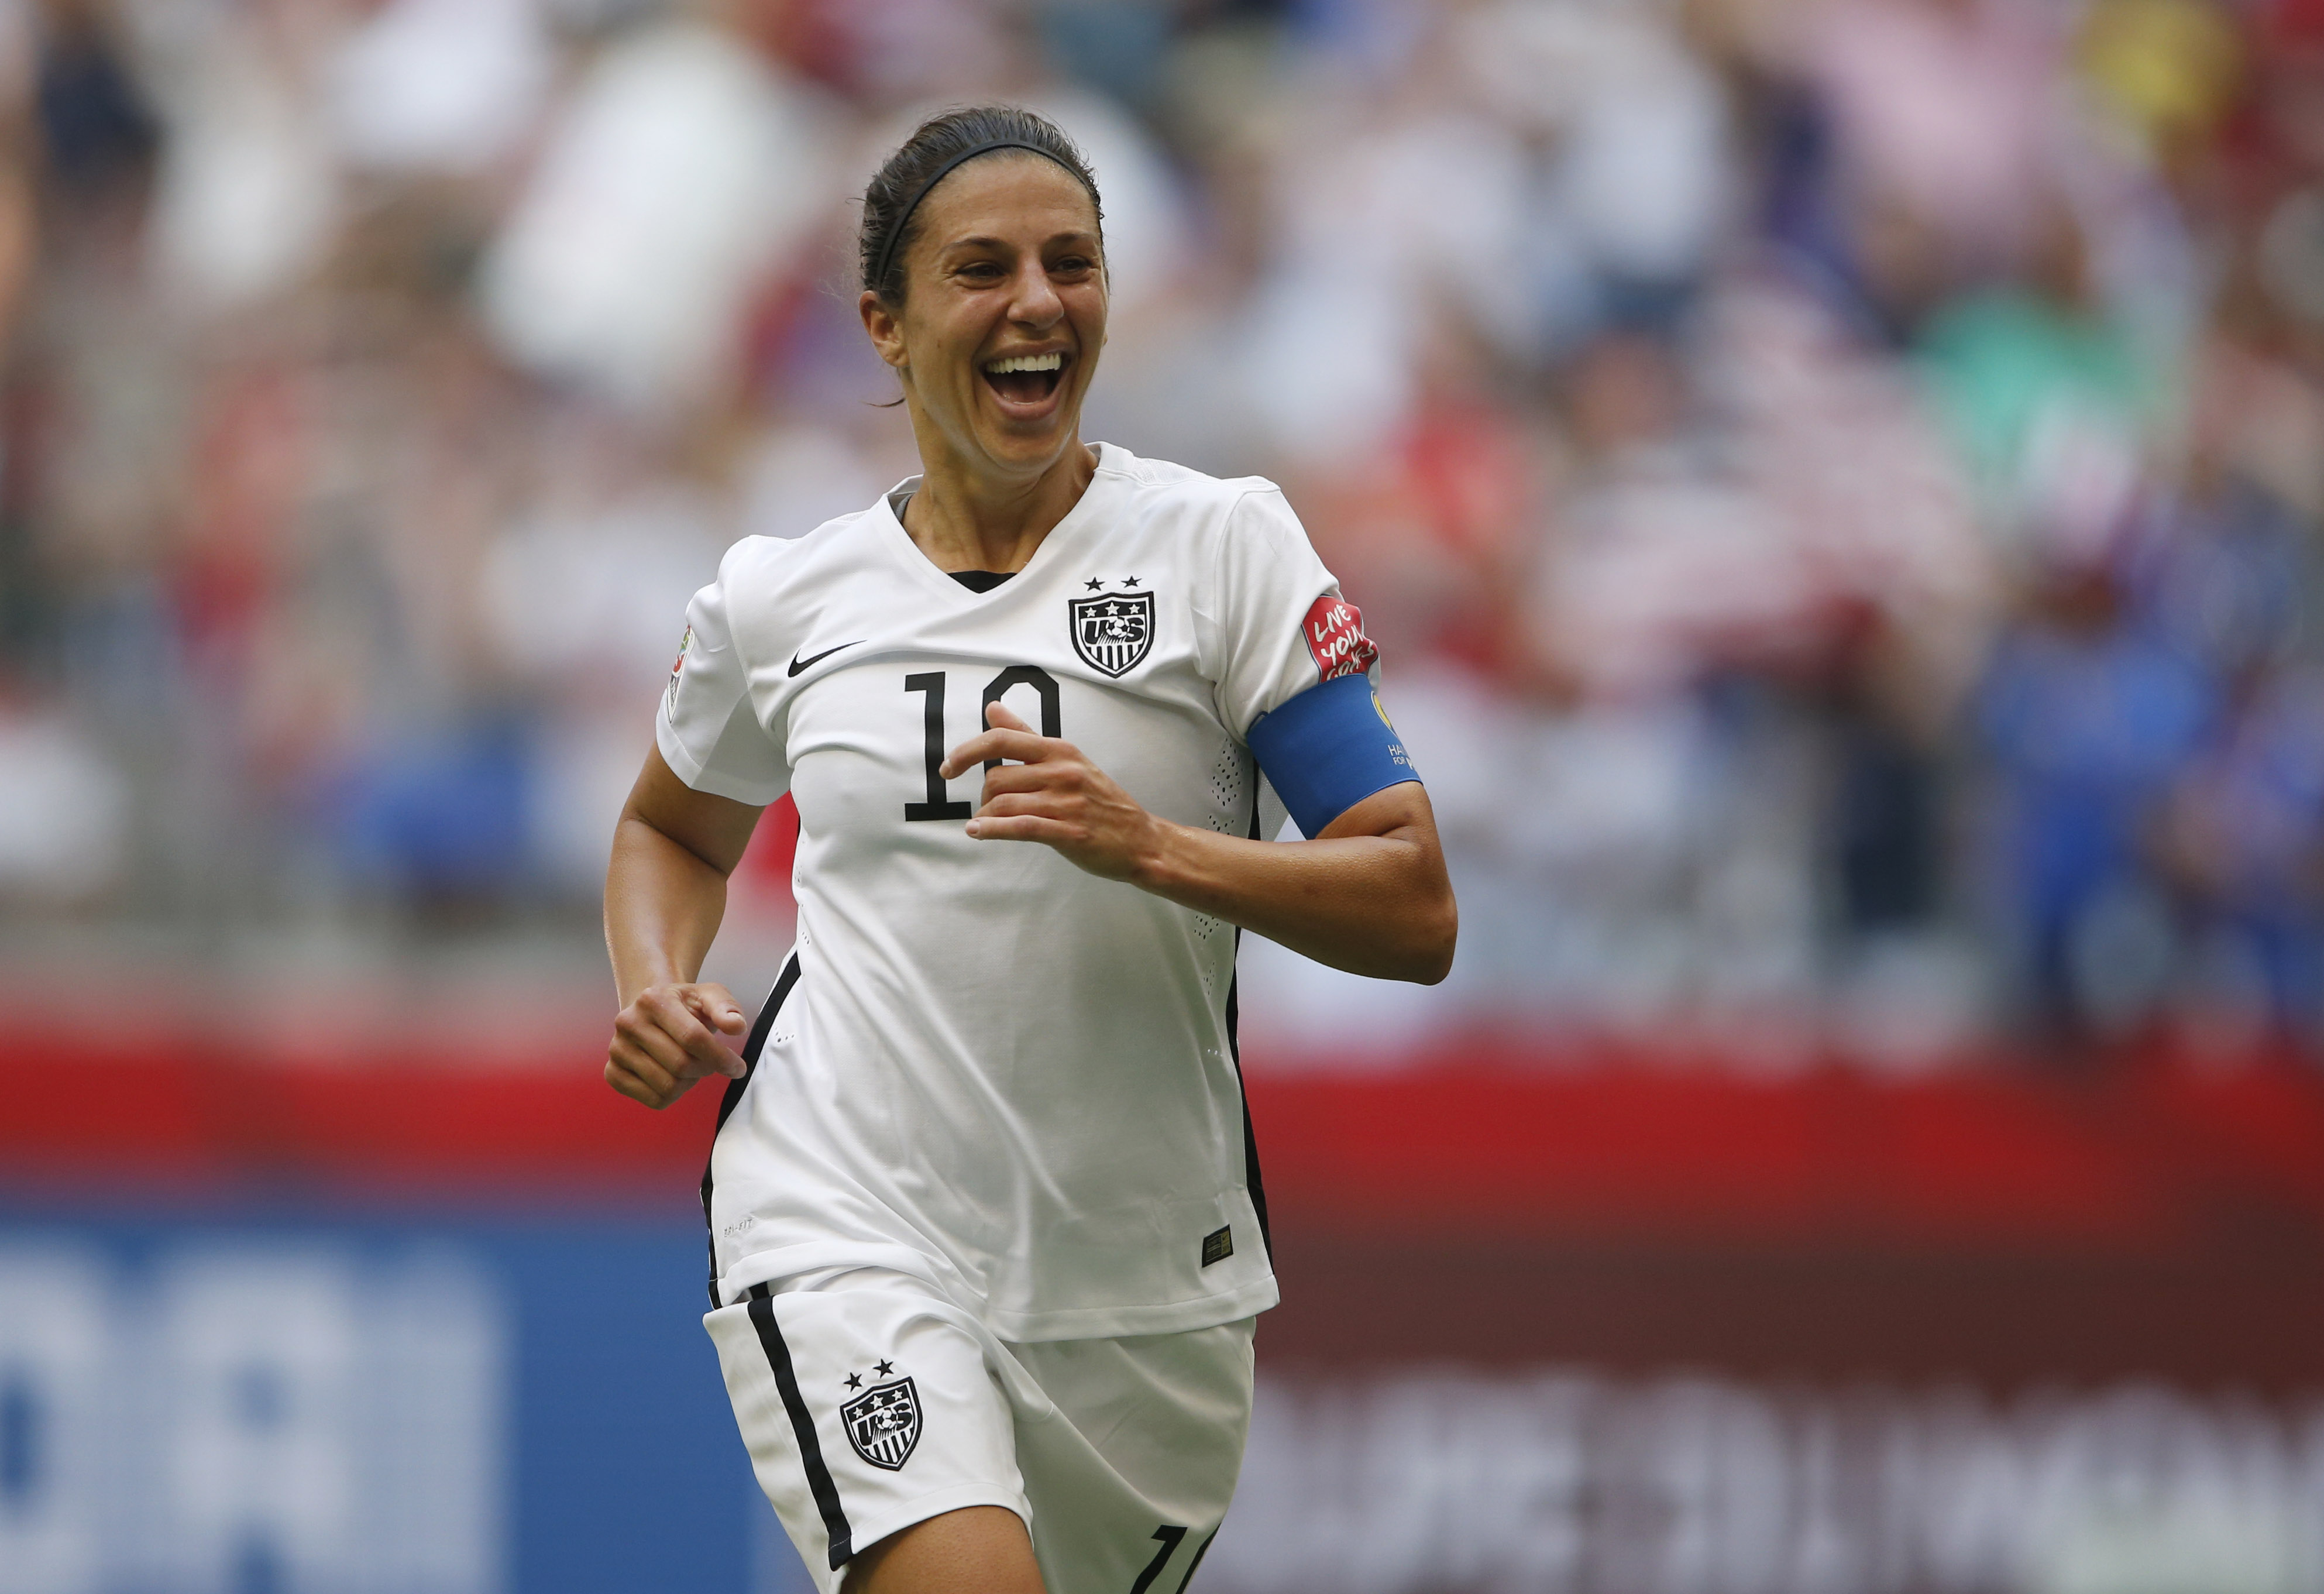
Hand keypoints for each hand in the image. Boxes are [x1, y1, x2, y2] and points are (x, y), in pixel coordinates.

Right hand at [606, 982, 747, 1108]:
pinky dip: (673, 1095)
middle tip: (712, 1063)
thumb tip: (736, 1026)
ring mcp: (617, 1050)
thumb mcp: (709, 995)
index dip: (721, 1057)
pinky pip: (654, 1100)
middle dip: (706, 1069)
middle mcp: (628, 1023)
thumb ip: (726, 1007)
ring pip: (668, 1086)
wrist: (653, 1012)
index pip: (693, 1037)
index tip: (737, 1068)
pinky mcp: (613, 1073)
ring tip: (691, 1066)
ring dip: (690, 1082)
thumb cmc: (685, 1006)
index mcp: (652, 999)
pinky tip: (674, 1076)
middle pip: (681, 1065)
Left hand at [940, 702, 1163, 880]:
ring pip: (1003, 804)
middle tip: (988, 807)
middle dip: (983, 795)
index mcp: (1060, 751)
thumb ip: (1025, 735)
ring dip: (986, 816)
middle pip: (995, 777)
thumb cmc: (1100, 800)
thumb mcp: (1067, 759)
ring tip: (986, 823)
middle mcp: (1062, 772)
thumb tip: (992, 707)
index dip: (966, 752)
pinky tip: (977, 831)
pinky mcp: (1068, 832)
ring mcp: (1066, 803)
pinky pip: (1018, 827)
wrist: (1141, 839)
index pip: (1001, 740)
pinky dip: (991, 830)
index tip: (947, 768)